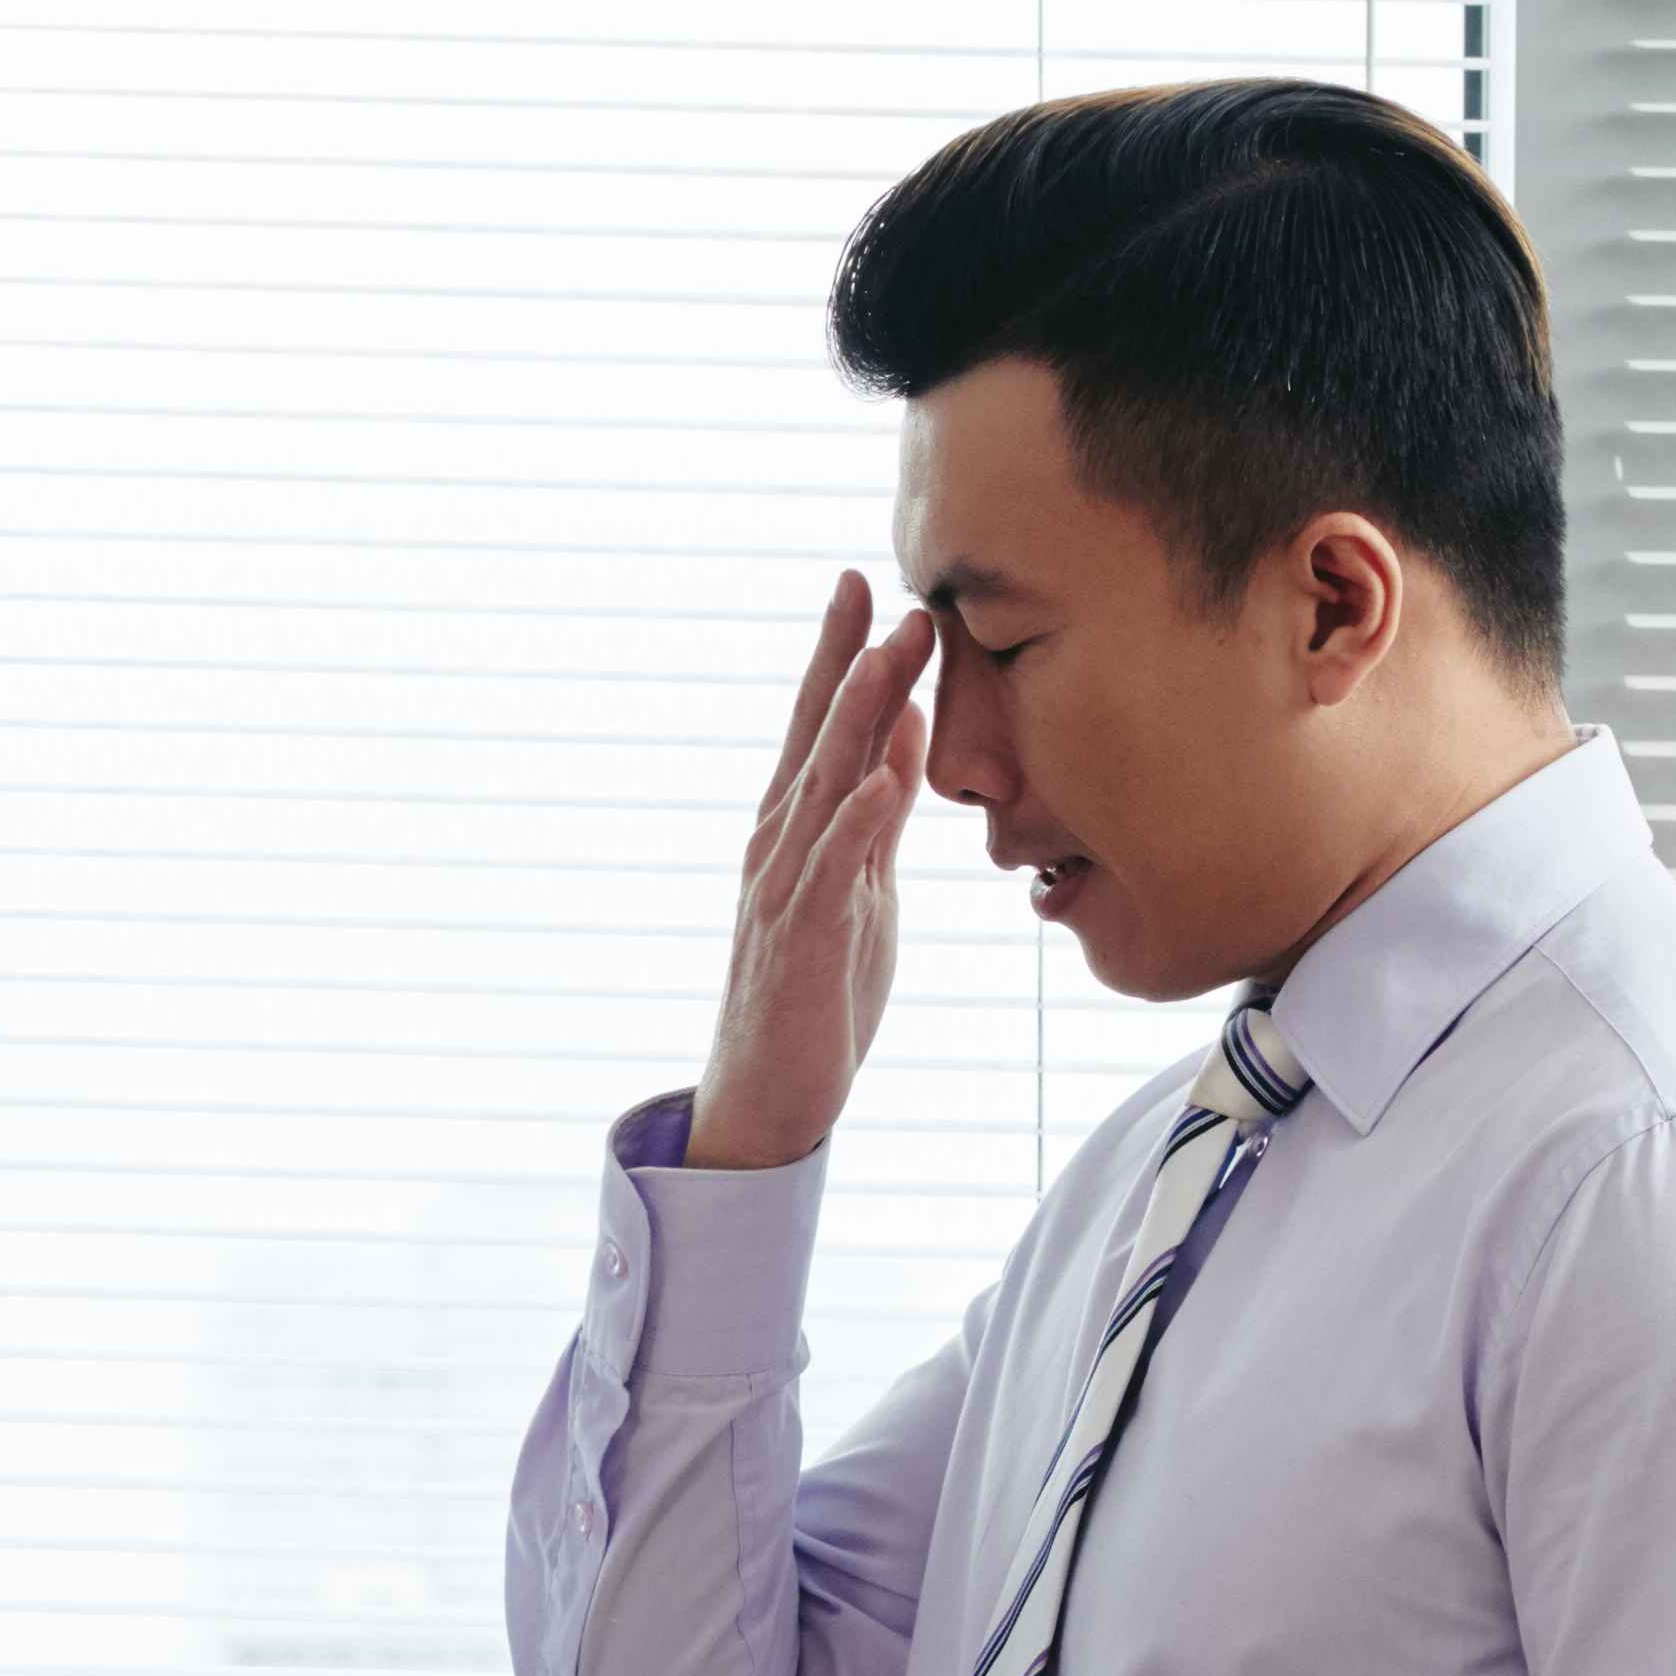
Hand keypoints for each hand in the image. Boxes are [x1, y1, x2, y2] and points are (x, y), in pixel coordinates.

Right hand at [690, 572, 931, 1173]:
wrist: (772, 1092)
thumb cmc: (820, 990)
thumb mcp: (865, 884)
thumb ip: (879, 809)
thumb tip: (903, 729)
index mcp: (796, 829)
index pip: (822, 725)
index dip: (841, 653)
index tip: (864, 583)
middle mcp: (780, 845)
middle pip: (817, 738)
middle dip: (846, 661)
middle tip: (876, 587)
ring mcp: (785, 889)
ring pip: (821, 788)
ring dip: (854, 720)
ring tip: (886, 656)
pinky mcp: (802, 939)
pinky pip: (831, 872)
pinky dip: (855, 823)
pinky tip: (881, 779)